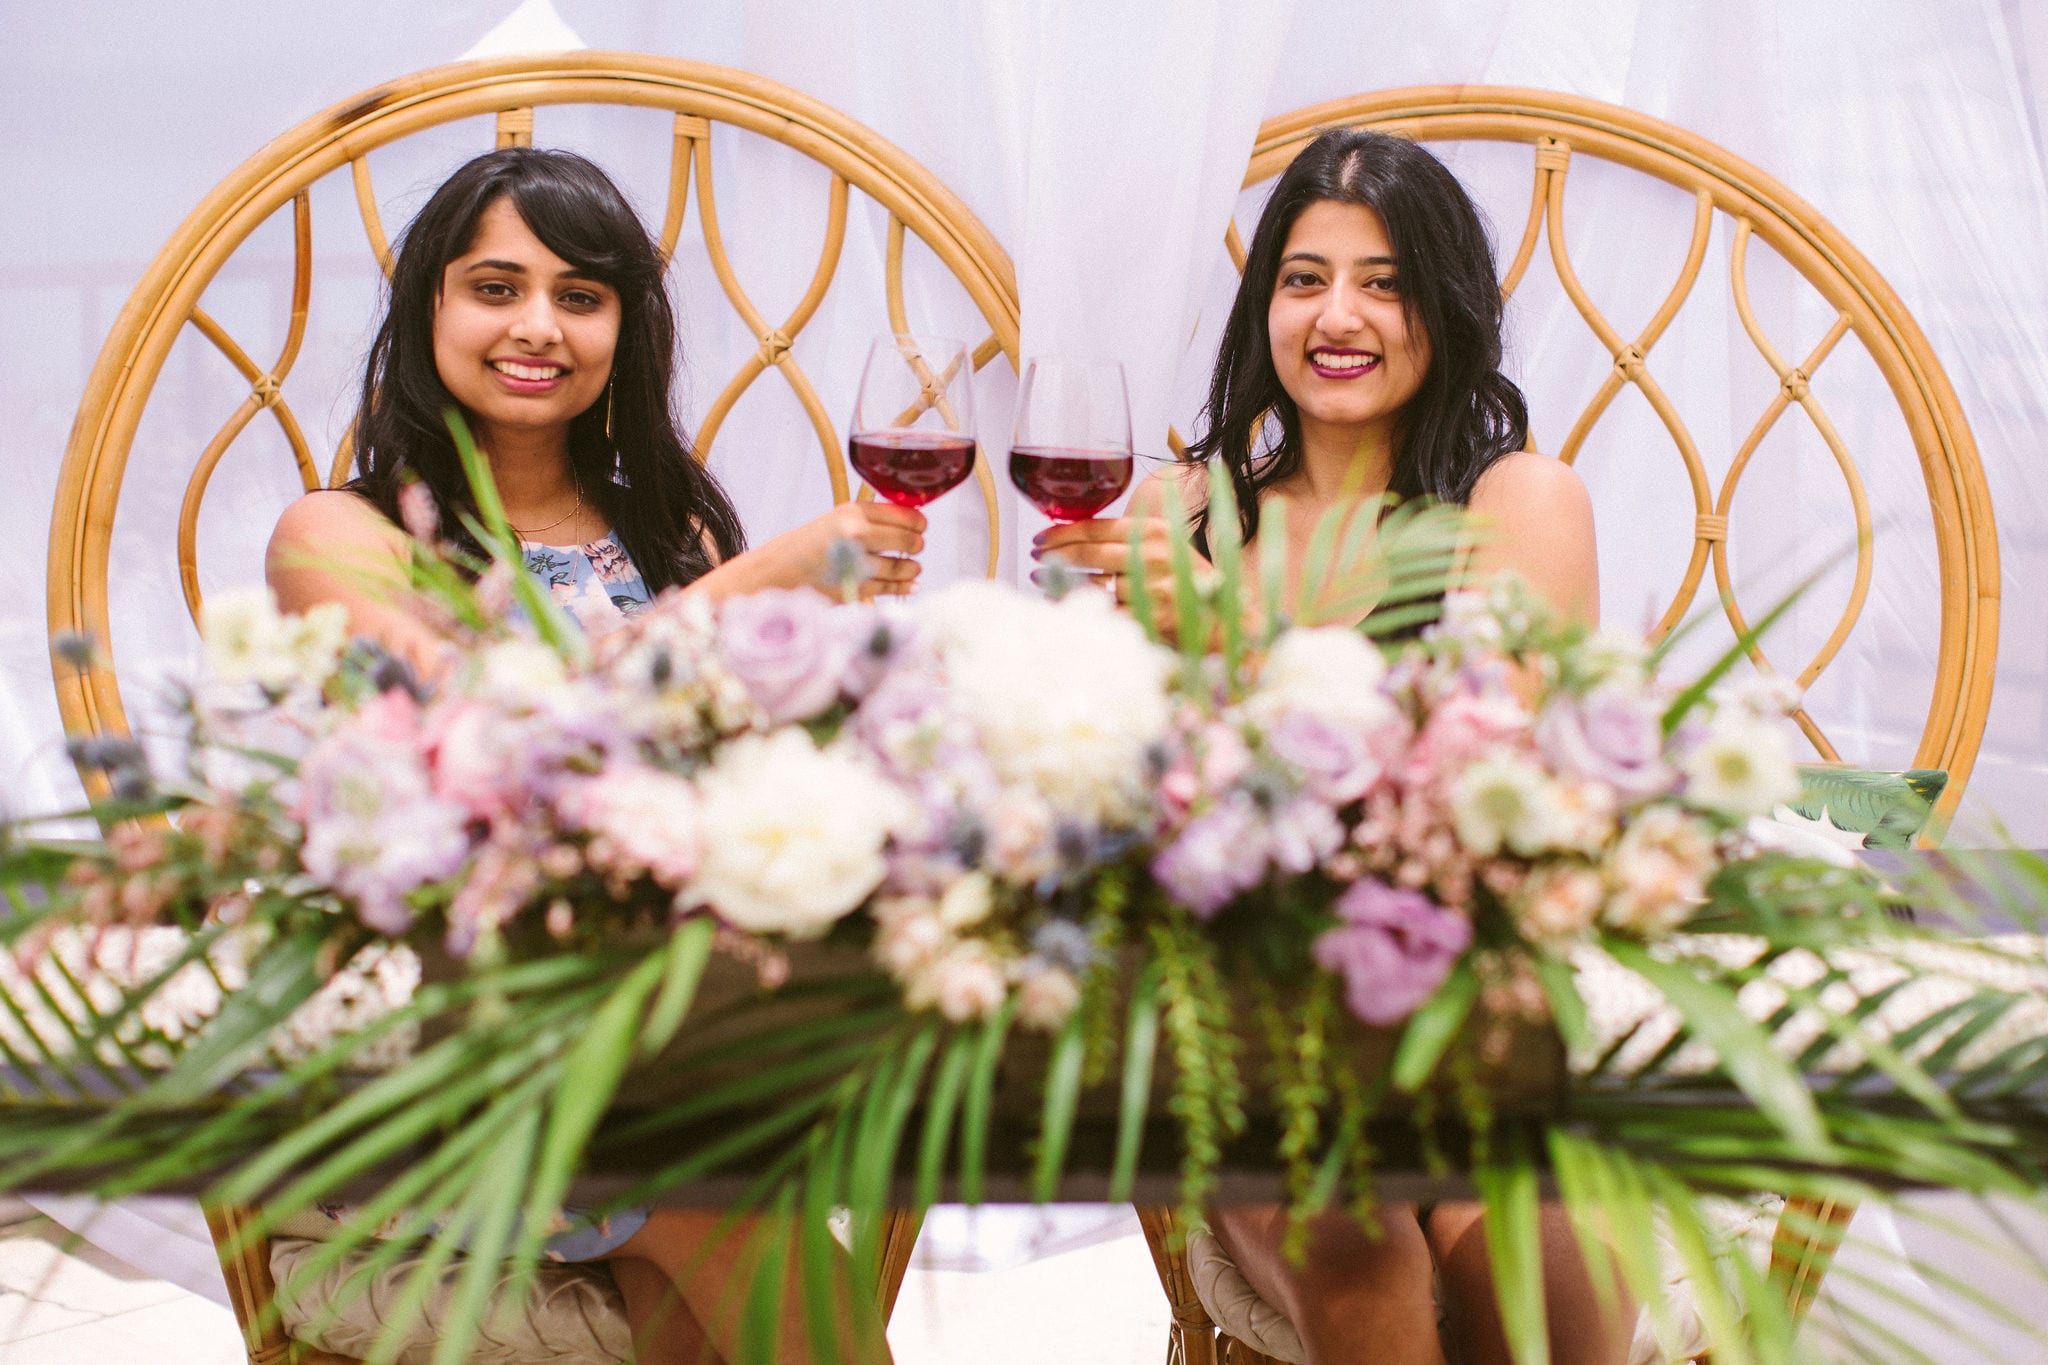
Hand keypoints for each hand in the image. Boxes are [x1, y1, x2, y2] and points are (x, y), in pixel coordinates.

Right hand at [745, 500, 926, 600]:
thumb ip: (870, 520)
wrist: (780, 570)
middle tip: (918, 546)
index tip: (922, 525)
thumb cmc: (811, 544)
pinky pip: (888, 586)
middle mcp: (856, 534)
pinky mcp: (854, 587)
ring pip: (898, 566)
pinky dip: (904, 585)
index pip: (899, 514)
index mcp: (852, 512)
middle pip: (904, 539)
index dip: (916, 521)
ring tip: (915, 567)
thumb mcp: (837, 520)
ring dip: (911, 567)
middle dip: (915, 544)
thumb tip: (912, 522)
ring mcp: (857, 562)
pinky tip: (912, 583)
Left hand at [1030, 481, 1209, 630]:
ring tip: (1043, 582)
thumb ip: (1130, 540)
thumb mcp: (1166, 548)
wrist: (1222, 617)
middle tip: (1036, 557)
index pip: (1096, 527)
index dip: (1062, 532)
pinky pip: (1104, 614)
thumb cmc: (1189, 581)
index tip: (1041, 537)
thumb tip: (1077, 538)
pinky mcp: (1149, 618)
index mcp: (1155, 532)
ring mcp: (1152, 588)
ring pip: (1092, 585)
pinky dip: (1082, 610)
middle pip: (1089, 553)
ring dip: (1062, 584)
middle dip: (1055, 555)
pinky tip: (1066, 607)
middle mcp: (1153, 556)